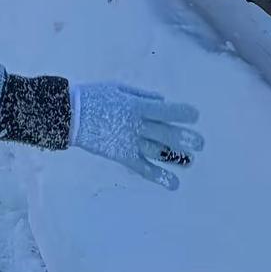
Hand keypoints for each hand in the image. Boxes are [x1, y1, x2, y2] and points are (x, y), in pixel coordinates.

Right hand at [70, 81, 202, 189]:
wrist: (69, 116)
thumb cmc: (92, 97)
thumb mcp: (117, 88)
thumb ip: (141, 95)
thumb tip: (161, 101)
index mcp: (136, 106)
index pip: (165, 110)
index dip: (182, 112)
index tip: (195, 115)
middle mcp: (137, 125)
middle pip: (165, 132)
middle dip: (185, 137)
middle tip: (201, 144)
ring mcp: (130, 142)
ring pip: (158, 151)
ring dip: (176, 157)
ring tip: (191, 162)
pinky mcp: (122, 156)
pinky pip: (142, 167)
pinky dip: (158, 175)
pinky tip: (173, 183)